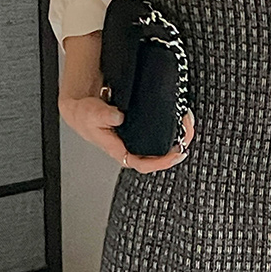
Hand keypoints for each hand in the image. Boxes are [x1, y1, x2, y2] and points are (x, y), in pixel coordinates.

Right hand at [58, 84, 194, 175]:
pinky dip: (171, 125)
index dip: (162, 162)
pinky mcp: (141, 130)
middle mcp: (132, 148)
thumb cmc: (86, 116)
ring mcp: (137, 140)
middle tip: (188, 132)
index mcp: (121, 151)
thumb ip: (104, 116)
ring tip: (187, 121)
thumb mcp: (91, 114)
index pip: (144, 164)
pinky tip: (179, 116)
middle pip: (159, 156)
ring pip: (162, 145)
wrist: (82, 108)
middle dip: (177, 145)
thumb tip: (118, 117)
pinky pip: (159, 132)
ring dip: (177, 135)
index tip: (176, 153)